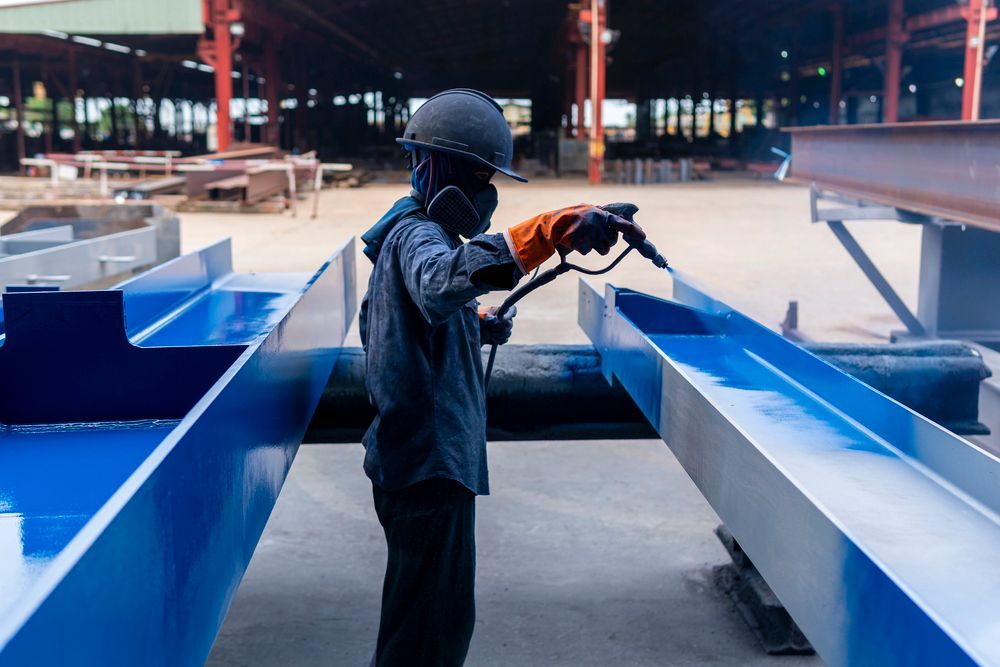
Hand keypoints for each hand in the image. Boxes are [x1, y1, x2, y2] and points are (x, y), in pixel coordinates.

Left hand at [479, 305, 515, 345]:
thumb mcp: (480, 318)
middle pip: (510, 324)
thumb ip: (488, 317)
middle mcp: (502, 319)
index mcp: (499, 311)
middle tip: (492, 329)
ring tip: (491, 334)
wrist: (471, 333)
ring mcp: (501, 328)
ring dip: (500, 335)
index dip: (511, 313)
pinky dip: (499, 340)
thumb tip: (496, 320)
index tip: (504, 319)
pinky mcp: (500, 337)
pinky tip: (493, 339)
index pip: (511, 309)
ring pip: (508, 333)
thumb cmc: (475, 322)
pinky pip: (505, 339)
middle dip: (501, 329)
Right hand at [505, 203, 643, 271]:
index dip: (633, 230)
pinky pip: (589, 252)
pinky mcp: (583, 245)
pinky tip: (576, 241)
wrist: (553, 225)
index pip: (622, 224)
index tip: (642, 236)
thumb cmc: (574, 219)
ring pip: (604, 250)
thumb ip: (607, 218)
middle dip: (606, 241)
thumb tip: (628, 215)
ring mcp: (591, 235)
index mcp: (602, 215)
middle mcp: (599, 224)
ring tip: (585, 238)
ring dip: (596, 247)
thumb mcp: (591, 213)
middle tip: (594, 236)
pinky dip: (583, 249)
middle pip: (612, 242)